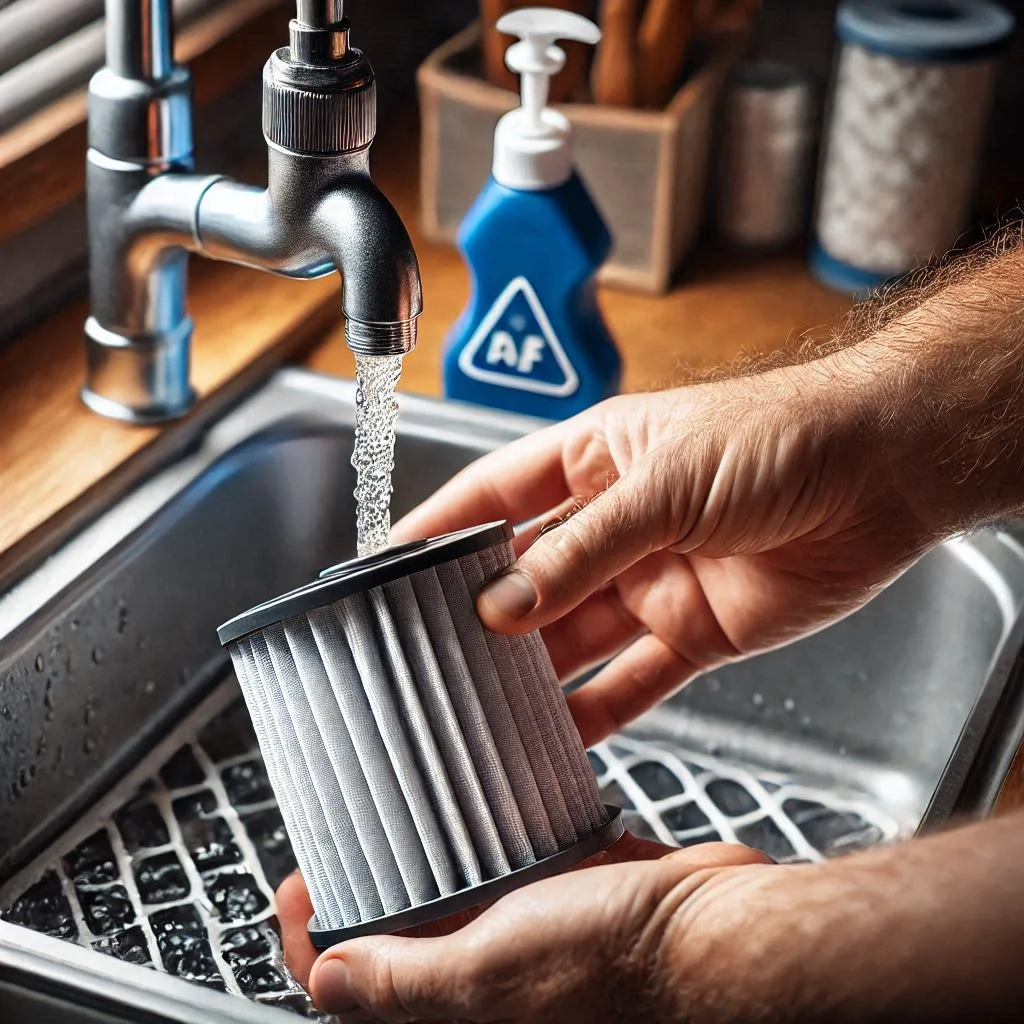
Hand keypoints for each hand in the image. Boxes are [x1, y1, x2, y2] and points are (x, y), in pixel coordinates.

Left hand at [276, 830, 672, 991]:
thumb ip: (405, 981)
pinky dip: (483, 838)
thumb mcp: (490, 975)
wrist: (718, 933)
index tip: (293, 887)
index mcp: (467, 1013)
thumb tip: (327, 983)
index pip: (361, 990)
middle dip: (360, 894)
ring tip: (388, 812)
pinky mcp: (564, 896)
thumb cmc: (623, 967)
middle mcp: (491, 981)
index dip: (313, 941)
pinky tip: (468, 800)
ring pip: (452, 896)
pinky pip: (509, 866)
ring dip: (419, 861)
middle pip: (401, 942)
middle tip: (334, 842)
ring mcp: (528, 935)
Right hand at [393, 373, 931, 745]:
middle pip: (524, 577)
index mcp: (593, 463)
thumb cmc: (778, 437)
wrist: (883, 474)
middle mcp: (614, 526)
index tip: (382, 566)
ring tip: (474, 705)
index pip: (491, 497)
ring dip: (528, 671)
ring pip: (570, 637)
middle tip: (422, 654)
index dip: (436, 529)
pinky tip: (555, 737)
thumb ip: (581, 549)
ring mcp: (651, 581)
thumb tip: (503, 605)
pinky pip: (632, 680)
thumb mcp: (664, 481)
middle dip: (476, 613)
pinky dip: (597, 710)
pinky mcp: (695, 631)